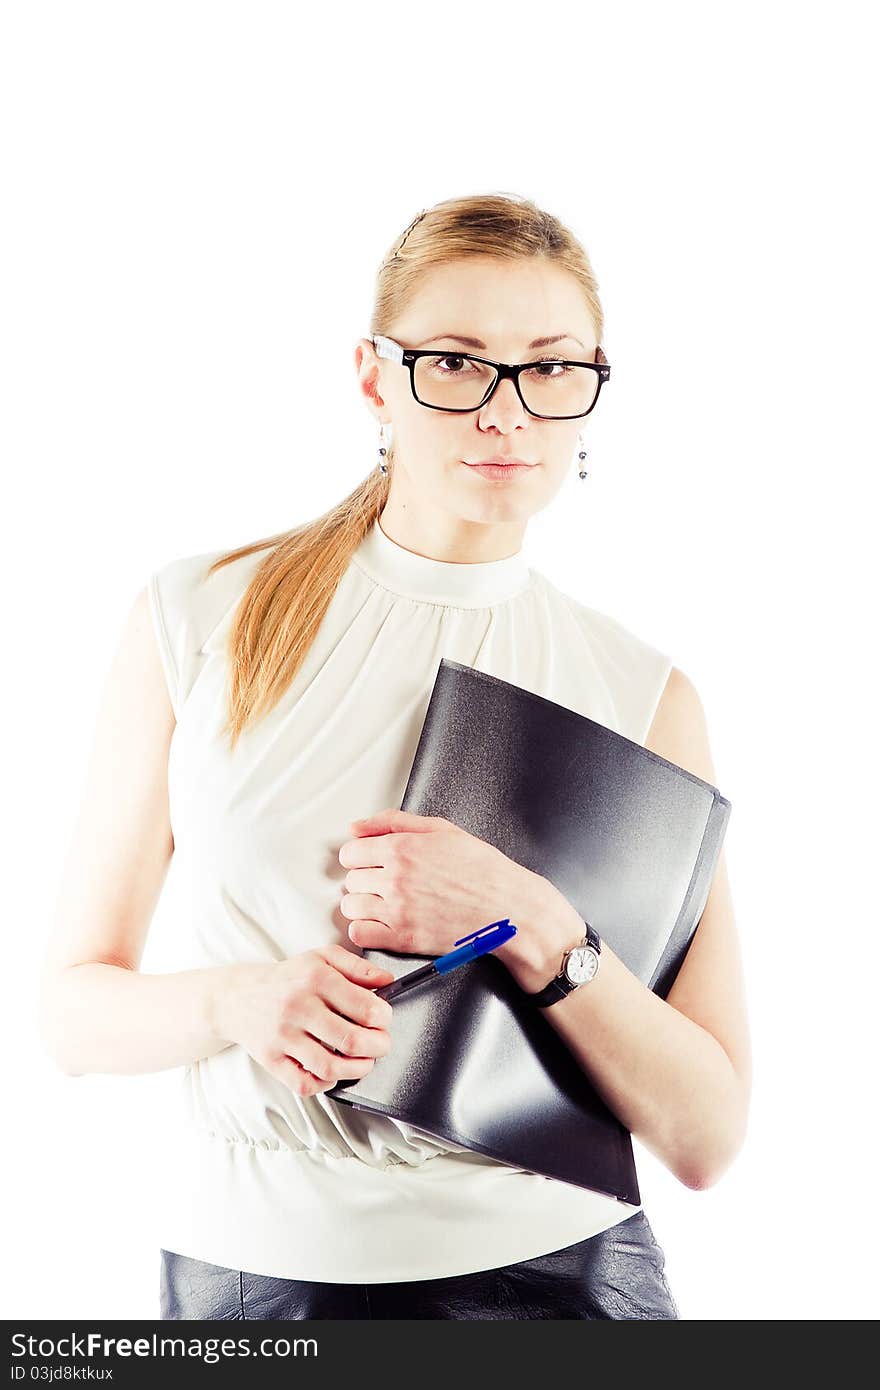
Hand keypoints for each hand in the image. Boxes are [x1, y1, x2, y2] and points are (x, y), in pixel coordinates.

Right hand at [217, 945, 395, 1096]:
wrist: (237, 996)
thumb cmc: (287, 978)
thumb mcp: (322, 958)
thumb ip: (358, 967)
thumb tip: (388, 980)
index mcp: (316, 978)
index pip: (366, 1008)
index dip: (384, 1019)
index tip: (384, 1020)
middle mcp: (298, 1006)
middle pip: (352, 1040)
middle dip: (378, 1047)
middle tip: (381, 1044)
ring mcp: (283, 1036)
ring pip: (330, 1067)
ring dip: (358, 1070)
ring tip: (364, 1062)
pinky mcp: (271, 1059)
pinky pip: (304, 1083)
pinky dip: (325, 1084)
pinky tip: (333, 1073)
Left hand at [337, 807, 551, 962]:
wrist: (508, 908)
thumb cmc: (482, 870)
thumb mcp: (441, 830)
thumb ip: (393, 822)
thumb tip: (357, 827)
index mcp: (402, 848)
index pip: (350, 852)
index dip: (361, 857)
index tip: (371, 862)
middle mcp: (395, 878)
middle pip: (351, 880)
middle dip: (365, 880)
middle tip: (387, 883)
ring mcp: (398, 910)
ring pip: (351, 906)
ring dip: (364, 905)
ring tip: (385, 903)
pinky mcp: (403, 939)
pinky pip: (360, 934)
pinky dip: (366, 930)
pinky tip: (383, 923)